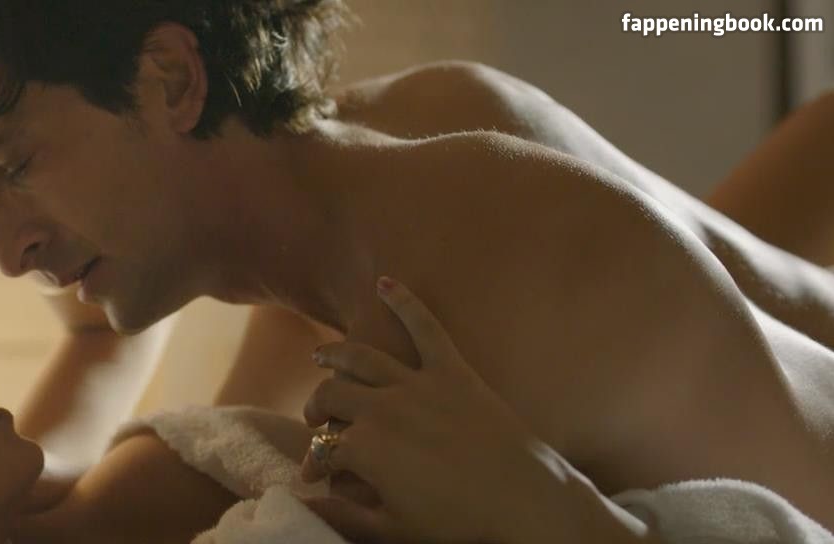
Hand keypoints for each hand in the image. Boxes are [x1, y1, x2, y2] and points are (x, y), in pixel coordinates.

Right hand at [299, 276, 566, 543]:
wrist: (524, 500)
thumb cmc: (459, 522)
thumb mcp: (393, 529)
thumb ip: (344, 516)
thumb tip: (310, 502)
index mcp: (363, 448)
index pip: (321, 449)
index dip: (312, 464)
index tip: (313, 477)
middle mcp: (380, 408)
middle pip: (331, 396)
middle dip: (316, 409)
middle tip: (317, 420)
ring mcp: (416, 384)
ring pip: (360, 358)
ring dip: (335, 355)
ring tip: (321, 356)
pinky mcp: (451, 370)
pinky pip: (425, 327)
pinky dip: (406, 302)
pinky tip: (386, 283)